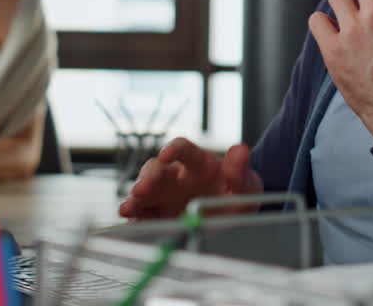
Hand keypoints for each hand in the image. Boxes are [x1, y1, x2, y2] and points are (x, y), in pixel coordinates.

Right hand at [118, 138, 262, 219]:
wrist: (235, 214)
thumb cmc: (238, 192)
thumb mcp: (245, 183)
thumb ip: (239, 169)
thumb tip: (241, 149)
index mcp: (198, 163)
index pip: (183, 150)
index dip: (174, 150)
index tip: (166, 155)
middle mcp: (176, 176)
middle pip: (155, 170)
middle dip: (147, 179)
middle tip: (140, 190)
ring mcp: (165, 195)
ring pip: (143, 191)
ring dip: (134, 199)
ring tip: (128, 209)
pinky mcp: (159, 214)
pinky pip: (143, 214)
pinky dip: (136, 219)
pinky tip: (132, 225)